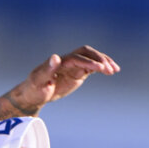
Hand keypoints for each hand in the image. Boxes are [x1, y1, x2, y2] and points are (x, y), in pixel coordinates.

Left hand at [5, 46, 119, 114]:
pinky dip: (102, 67)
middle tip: (109, 69)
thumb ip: (47, 69)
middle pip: (86, 53)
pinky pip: (91, 67)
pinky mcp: (77, 73)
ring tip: (115, 70)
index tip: (101, 69)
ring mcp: (73, 67)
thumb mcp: (38, 81)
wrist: (33, 94)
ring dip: (103, 62)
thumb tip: (55, 57)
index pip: (77, 58)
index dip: (89, 62)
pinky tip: (111, 71)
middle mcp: (67, 61)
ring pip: (91, 58)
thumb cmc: (34, 89)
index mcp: (59, 62)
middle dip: (99, 59)